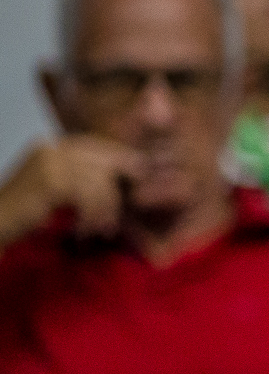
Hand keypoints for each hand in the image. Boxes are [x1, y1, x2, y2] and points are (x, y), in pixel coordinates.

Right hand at [0, 137, 140, 244]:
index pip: (100, 146)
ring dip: (105, 208)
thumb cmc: (24, 210)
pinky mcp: (50, 181)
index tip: (138, 180)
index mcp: (53, 144)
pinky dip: (93, 215)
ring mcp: (50, 161)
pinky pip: (88, 196)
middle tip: (118, 214)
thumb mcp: (54, 185)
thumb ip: (80, 174)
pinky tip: (87, 229)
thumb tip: (127, 170)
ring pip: (99, 181)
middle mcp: (52, 147)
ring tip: (104, 228)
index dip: (122, 162)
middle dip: (117, 189)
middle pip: (105, 162)